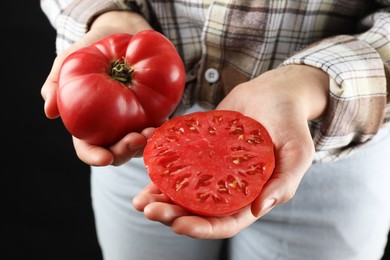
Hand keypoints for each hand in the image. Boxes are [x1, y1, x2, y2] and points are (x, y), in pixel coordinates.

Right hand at [41, 11, 152, 165]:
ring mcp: (133, 123)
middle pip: (117, 152)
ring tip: (152, 130)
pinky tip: (166, 122)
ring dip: (147, 142)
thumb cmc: (90, 50)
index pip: (88, 149)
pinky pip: (158, 126)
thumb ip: (56, 82)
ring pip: (140, 144)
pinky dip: (162, 128)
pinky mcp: (153, 113)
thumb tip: (49, 112)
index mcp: (87, 125)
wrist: (119, 34)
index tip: (104, 158)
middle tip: (136, 138)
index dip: (95, 157)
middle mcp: (111, 129)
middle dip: (126, 152)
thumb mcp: (69, 61)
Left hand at [133, 65, 328, 237]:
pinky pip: (179, 159)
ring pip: (183, 188)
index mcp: (251, 196)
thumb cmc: (291, 123)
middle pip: (197, 209)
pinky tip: (146, 163)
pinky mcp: (200, 148)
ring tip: (139, 198)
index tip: (178, 225)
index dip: (202, 228)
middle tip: (148, 210)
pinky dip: (161, 165)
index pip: (225, 222)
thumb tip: (259, 210)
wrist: (273, 93)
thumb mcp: (298, 152)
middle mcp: (228, 186)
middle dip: (172, 214)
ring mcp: (211, 167)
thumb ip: (284, 183)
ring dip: (160, 195)